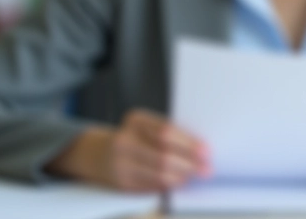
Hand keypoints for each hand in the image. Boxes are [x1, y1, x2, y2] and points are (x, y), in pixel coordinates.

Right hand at [47, 109, 211, 191]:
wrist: (99, 154)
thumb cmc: (133, 138)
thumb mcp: (145, 127)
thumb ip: (168, 134)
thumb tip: (199, 150)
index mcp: (135, 120)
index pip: (166, 132)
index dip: (188, 143)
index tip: (206, 151)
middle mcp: (125, 140)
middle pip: (163, 154)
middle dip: (189, 163)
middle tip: (206, 168)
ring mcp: (121, 163)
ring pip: (158, 173)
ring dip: (181, 176)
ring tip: (194, 176)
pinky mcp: (122, 182)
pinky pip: (151, 186)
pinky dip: (169, 185)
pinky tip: (179, 182)